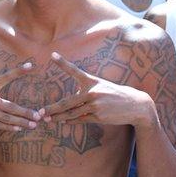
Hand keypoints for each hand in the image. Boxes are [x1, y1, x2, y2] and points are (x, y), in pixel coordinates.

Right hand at [0, 63, 41, 130]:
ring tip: (33, 125)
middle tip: (39, 115)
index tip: (32, 66)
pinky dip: (8, 127)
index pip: (6, 76)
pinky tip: (18, 128)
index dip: (19, 71)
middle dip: (26, 112)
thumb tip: (7, 95)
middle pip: (10, 106)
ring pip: (5, 118)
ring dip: (20, 122)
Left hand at [40, 52, 156, 128]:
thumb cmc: (114, 94)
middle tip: (41, 112)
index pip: (74, 70)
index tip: (52, 54)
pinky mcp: (98, 116)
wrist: (134, 105)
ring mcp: (95, 105)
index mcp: (91, 81)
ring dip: (58, 118)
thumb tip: (71, 102)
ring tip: (47, 119)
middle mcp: (92, 92)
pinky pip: (81, 119)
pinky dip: (71, 121)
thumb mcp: (100, 87)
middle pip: (67, 102)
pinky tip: (63, 121)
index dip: (63, 63)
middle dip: (53, 108)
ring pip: (72, 113)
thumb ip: (85, 91)